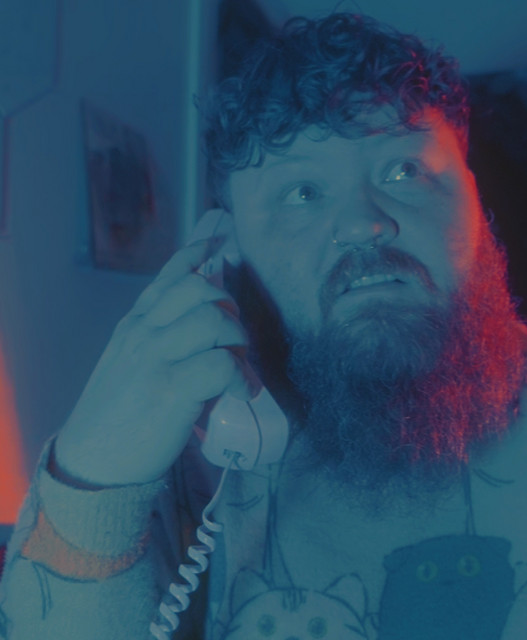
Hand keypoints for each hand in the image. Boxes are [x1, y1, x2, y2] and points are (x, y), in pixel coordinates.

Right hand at [54, 239, 254, 486]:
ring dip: (237, 340)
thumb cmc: (120, 413)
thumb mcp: (129, 363)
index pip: (169, 277)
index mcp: (134, 324)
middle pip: (199, 289)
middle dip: (229, 307)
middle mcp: (143, 332)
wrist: (94, 461)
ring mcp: (155, 357)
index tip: (218, 245)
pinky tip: (239, 391)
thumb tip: (205, 324)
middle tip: (236, 337)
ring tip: (239, 366)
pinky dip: (239, 376)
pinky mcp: (170, 388)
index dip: (197, 256)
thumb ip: (158, 338)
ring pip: (213, 319)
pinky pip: (220, 363)